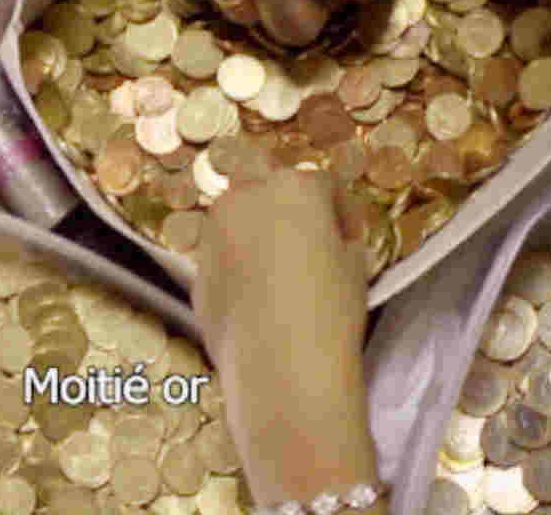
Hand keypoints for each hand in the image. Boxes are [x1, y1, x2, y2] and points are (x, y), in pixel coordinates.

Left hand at [193, 163, 378, 502]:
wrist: (281, 368)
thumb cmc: (330, 311)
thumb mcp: (355, 266)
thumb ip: (338, 237)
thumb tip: (329, 241)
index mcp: (293, 187)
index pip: (324, 183)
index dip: (342, 211)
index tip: (350, 238)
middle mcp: (244, 199)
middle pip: (266, 182)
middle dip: (285, 202)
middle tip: (307, 238)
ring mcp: (213, 233)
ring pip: (235, 216)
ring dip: (255, 229)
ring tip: (278, 268)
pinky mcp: (196, 270)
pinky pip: (222, 255)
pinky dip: (237, 263)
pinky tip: (257, 298)